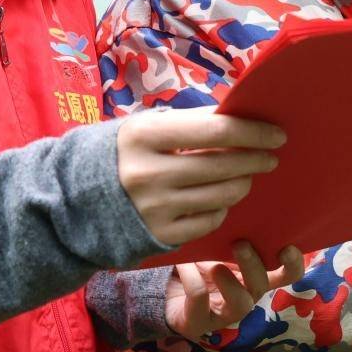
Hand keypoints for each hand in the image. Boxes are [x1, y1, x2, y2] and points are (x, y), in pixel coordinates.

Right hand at [116, 108, 284, 247]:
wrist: (74, 201)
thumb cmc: (119, 154)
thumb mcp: (143, 126)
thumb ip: (188, 122)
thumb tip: (238, 116)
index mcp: (143, 136)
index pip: (215, 130)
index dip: (253, 131)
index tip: (277, 133)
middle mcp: (148, 173)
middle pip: (223, 165)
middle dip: (256, 159)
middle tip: (271, 156)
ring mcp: (155, 208)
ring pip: (222, 195)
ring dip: (242, 182)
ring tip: (246, 174)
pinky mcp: (160, 235)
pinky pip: (209, 220)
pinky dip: (222, 207)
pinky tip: (221, 198)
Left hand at [165, 241, 306, 340]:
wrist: (164, 292)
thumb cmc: (198, 264)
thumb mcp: (215, 247)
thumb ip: (230, 235)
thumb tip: (236, 206)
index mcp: (255, 277)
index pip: (286, 275)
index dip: (293, 264)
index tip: (287, 247)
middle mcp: (245, 296)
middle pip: (261, 286)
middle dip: (253, 265)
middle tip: (239, 244)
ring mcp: (224, 314)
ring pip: (241, 304)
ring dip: (231, 283)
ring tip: (215, 266)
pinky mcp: (199, 323)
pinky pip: (200, 301)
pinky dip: (192, 279)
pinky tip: (184, 265)